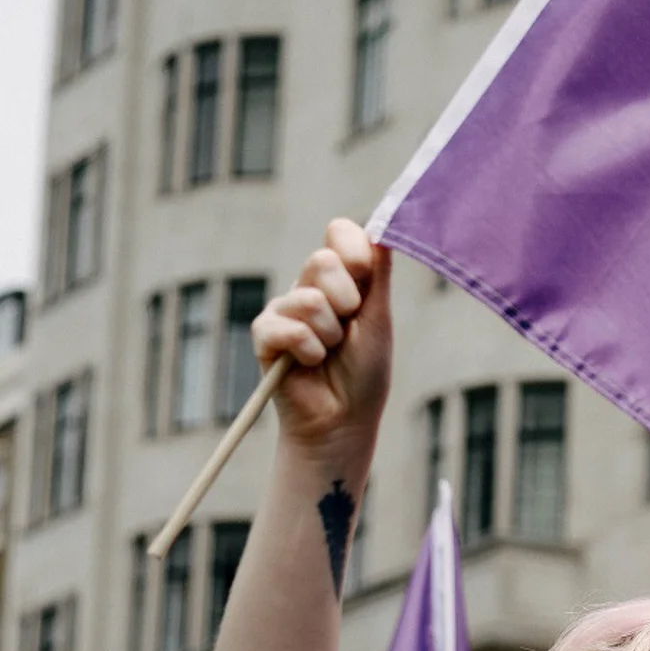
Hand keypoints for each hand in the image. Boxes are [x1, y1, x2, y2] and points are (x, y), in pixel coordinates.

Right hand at [254, 219, 393, 448]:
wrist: (344, 419)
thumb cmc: (365, 372)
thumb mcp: (378, 319)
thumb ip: (377, 276)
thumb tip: (385, 231)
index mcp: (342, 278)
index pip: (339, 232)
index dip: (353, 249)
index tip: (366, 275)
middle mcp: (310, 287)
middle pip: (321, 260)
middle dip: (347, 300)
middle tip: (348, 329)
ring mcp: (284, 309)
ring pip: (307, 298)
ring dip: (329, 333)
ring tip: (330, 353)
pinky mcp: (264, 334)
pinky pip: (284, 327)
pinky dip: (308, 350)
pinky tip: (310, 364)